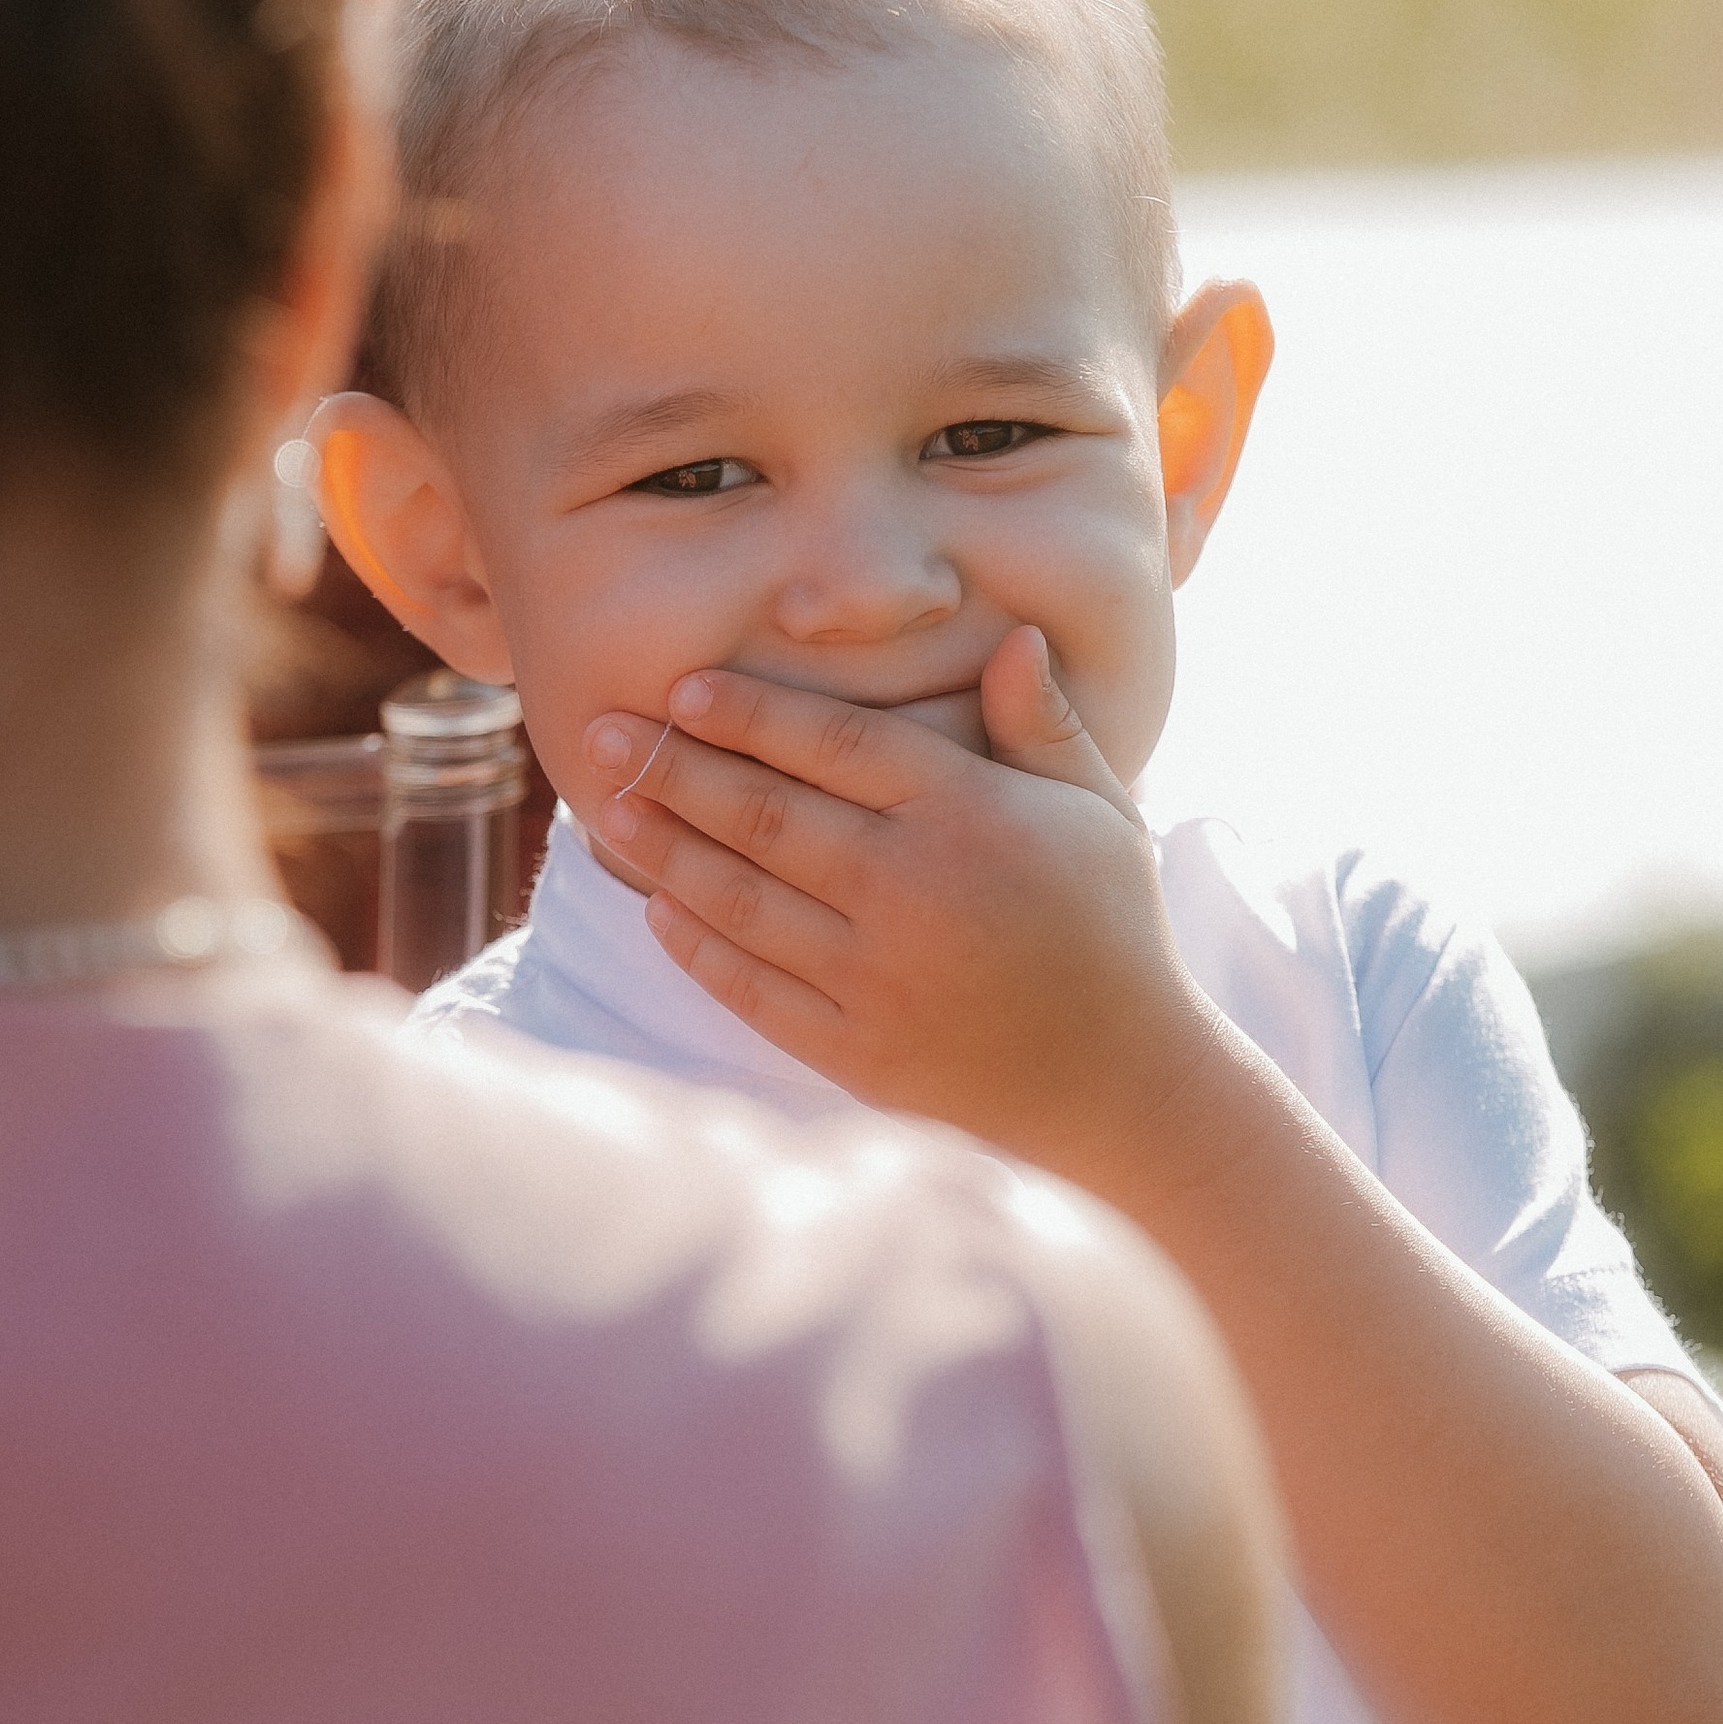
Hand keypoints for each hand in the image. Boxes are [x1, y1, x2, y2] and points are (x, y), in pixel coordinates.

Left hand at [585, 629, 1231, 1175]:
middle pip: (766, 816)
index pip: (836, 745)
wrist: (1122, 1086)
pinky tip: (659, 911)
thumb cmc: (1110, 932)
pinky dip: (699, 948)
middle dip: (674, 771)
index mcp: (971, 817)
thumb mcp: (1098, 814)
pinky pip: (755, 990)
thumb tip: (1014, 637)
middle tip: (600, 736)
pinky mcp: (858, 1051)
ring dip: (667, 851)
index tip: (680, 688)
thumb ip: (1044, 727)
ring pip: (745, 899)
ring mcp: (879, 977)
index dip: (750, 714)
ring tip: (609, 811)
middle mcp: (914, 890)